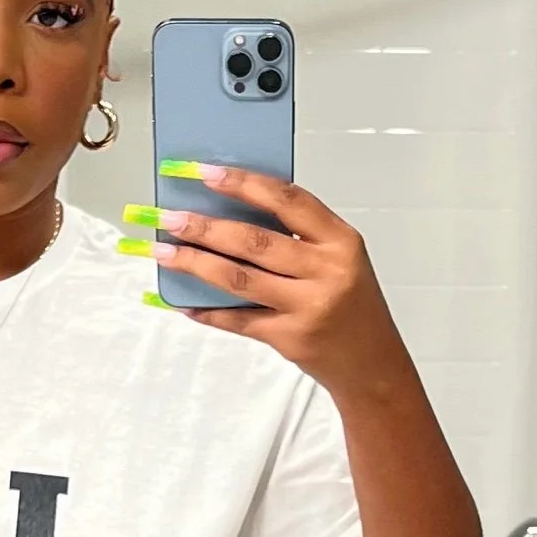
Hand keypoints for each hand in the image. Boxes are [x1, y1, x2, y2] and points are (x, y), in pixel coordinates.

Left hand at [132, 164, 414, 404]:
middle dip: (204, 227)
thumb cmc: (352, 303)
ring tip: (162, 250)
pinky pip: (237, 320)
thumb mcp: (339, 259)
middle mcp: (326, 272)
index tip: (204, 172)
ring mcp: (307, 307)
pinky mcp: (289, 338)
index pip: (287, 201)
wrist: (374, 364)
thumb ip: (298, 235)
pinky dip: (205, 310)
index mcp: (340, 241)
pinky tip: (180, 301)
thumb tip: (229, 210)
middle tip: (168, 216)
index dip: (243, 183)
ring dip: (194, 263)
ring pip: (239, 279)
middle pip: (254, 241)